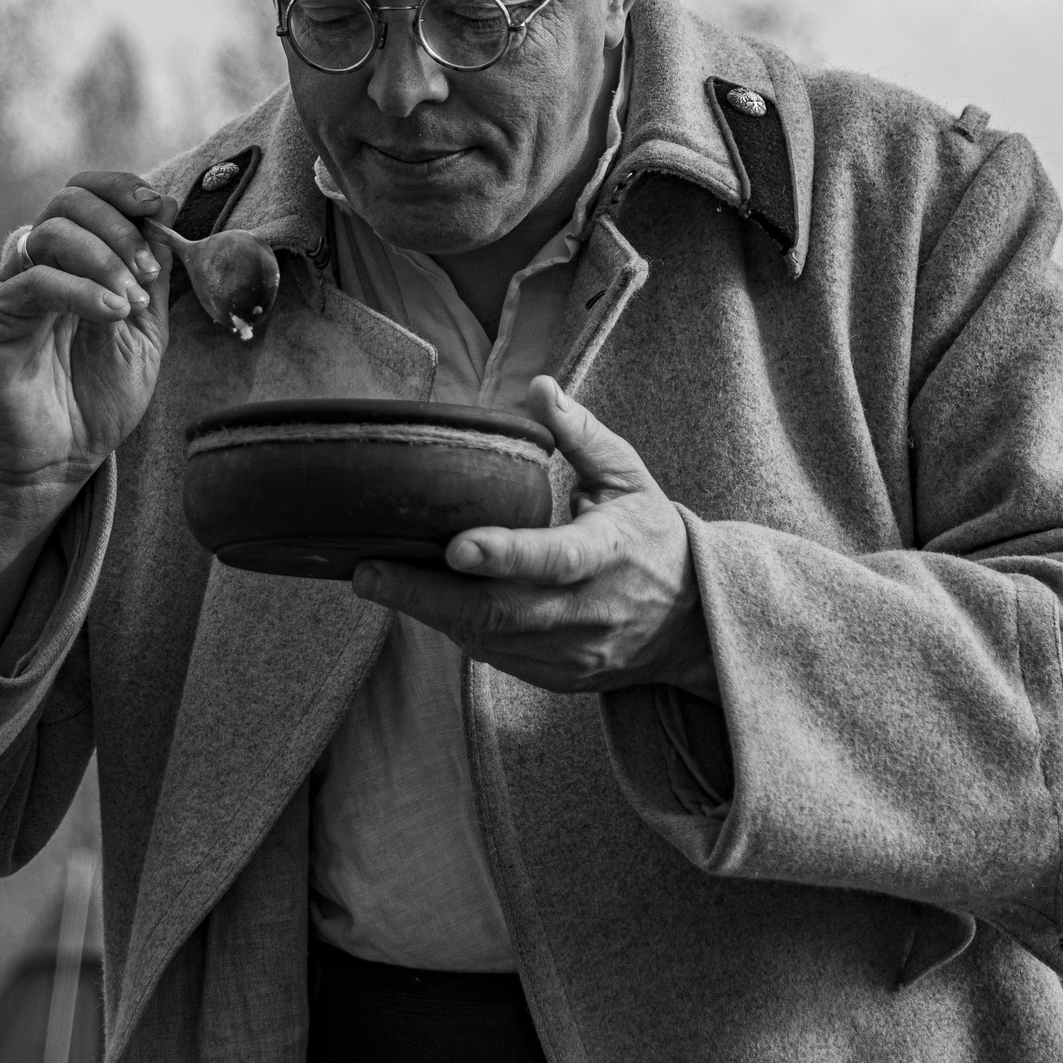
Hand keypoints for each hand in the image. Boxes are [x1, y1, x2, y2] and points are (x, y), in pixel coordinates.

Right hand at [0, 171, 175, 495]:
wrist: (59, 464)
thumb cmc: (97, 401)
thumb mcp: (144, 331)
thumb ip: (152, 275)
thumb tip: (164, 210)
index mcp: (67, 261)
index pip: (82, 194)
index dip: (118, 189)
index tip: (155, 208)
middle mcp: (31, 266)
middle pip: (65, 202)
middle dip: (118, 226)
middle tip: (149, 269)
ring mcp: (6, 290)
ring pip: (48, 234)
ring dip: (104, 259)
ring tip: (132, 304)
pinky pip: (34, 283)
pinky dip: (82, 291)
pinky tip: (113, 314)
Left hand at [350, 377, 711, 697]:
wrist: (694, 623)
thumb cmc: (651, 536)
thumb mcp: (628, 477)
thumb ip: (581, 434)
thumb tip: (538, 386)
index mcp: (610, 553)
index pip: (555, 559)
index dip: (505, 556)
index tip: (455, 545)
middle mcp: (590, 610)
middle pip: (501, 613)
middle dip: (426, 595)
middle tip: (367, 571)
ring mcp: (572, 651)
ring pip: (490, 641)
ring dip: (429, 613)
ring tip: (378, 579)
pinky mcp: (558, 676)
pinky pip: (495, 657)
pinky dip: (454, 630)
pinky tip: (420, 602)